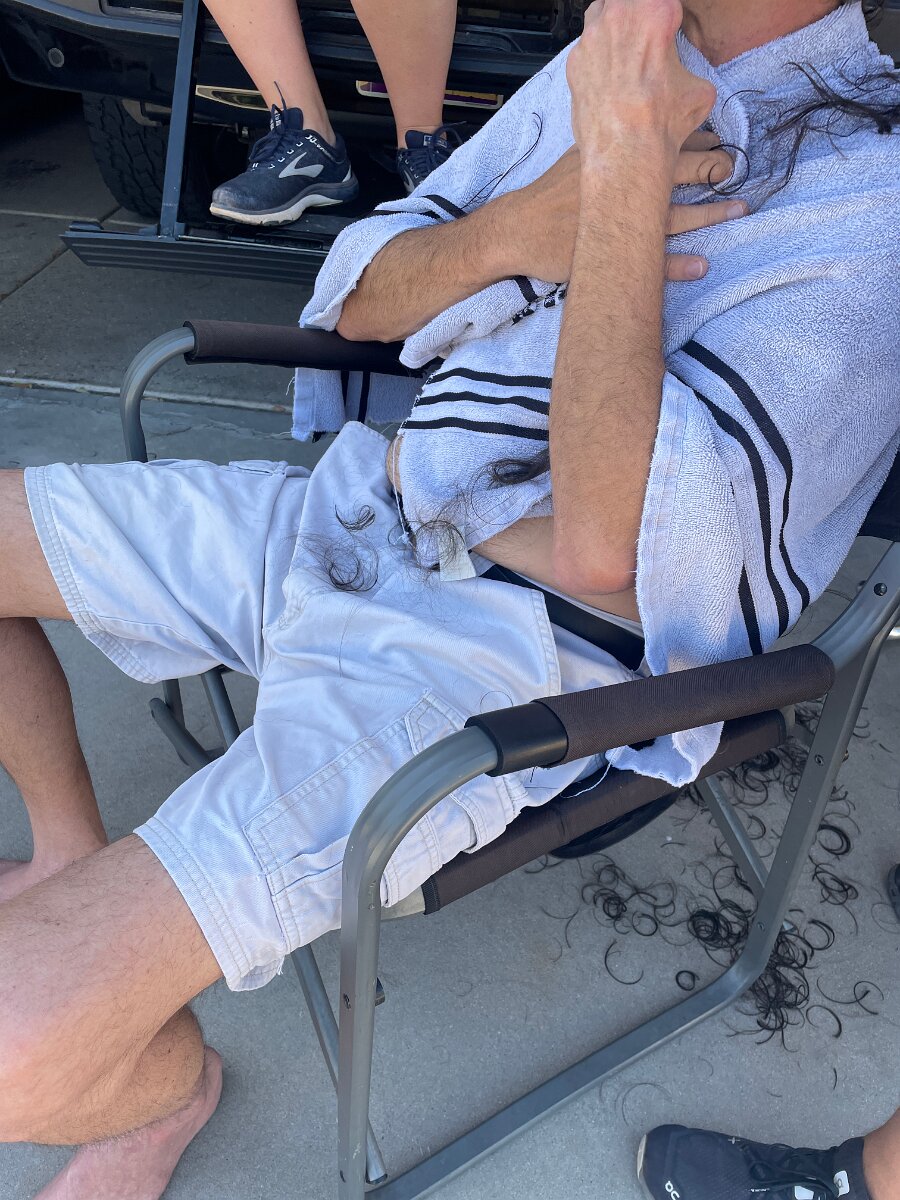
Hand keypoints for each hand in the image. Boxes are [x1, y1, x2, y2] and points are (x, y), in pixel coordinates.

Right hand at [497, 133, 743, 283]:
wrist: (518, 229)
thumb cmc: (547, 195)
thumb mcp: (577, 160)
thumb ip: (608, 152)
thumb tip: (631, 139)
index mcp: (617, 160)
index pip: (665, 142)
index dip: (696, 140)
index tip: (720, 139)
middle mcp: (624, 186)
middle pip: (678, 172)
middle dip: (712, 168)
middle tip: (736, 167)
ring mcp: (621, 222)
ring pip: (675, 216)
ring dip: (710, 215)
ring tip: (739, 210)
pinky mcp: (613, 254)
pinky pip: (651, 262)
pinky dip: (677, 266)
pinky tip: (702, 266)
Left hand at [567, 0, 716, 162]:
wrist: (625, 154)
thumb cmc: (659, 125)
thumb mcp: (699, 90)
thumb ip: (689, 69)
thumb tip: (686, 77)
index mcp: (655, 13)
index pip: (663, 2)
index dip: (668, 17)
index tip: (669, 29)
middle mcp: (619, 17)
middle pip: (629, 2)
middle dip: (638, 15)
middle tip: (646, 38)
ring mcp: (592, 38)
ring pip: (602, 12)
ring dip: (614, 25)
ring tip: (625, 51)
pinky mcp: (574, 62)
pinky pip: (586, 46)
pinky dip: (596, 54)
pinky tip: (607, 76)